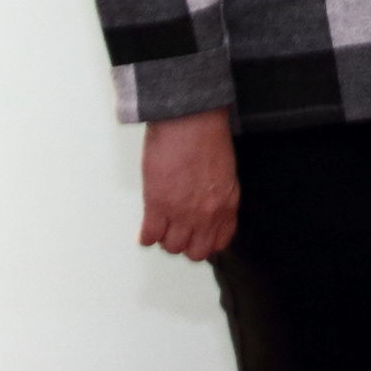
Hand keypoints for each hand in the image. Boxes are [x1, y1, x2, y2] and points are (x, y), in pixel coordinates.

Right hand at [140, 109, 238, 259]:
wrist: (190, 118)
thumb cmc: (207, 134)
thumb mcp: (225, 171)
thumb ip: (218, 194)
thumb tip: (206, 203)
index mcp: (225, 205)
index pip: (219, 242)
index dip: (205, 241)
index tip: (197, 237)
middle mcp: (206, 215)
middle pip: (195, 252)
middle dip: (185, 245)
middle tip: (176, 234)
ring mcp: (181, 212)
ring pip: (172, 247)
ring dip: (164, 240)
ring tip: (159, 230)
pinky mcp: (158, 205)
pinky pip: (150, 235)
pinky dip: (145, 237)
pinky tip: (144, 232)